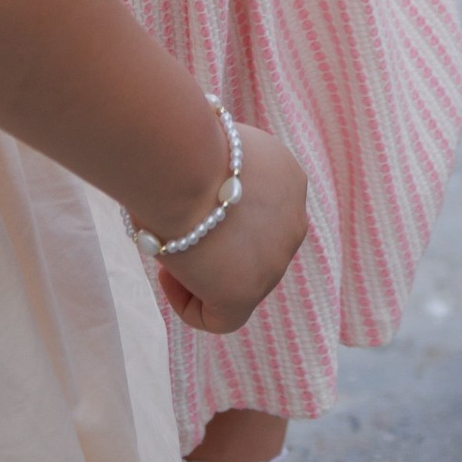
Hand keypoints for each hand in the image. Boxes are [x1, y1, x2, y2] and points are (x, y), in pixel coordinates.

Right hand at [153, 124, 309, 336]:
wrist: (182, 161)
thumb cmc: (185, 143)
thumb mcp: (217, 147)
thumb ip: (222, 168)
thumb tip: (197, 182)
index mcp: (288, 179)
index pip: (263, 209)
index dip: (226, 212)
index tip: (194, 205)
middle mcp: (292, 221)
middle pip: (255, 248)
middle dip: (218, 244)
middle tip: (179, 232)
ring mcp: (274, 261)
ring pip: (240, 284)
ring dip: (205, 273)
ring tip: (170, 253)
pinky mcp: (246, 292)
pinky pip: (222, 318)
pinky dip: (191, 305)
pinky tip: (169, 278)